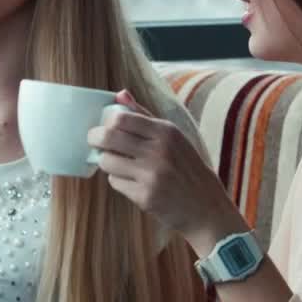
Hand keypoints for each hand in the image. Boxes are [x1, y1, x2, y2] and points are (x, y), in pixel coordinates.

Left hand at [88, 90, 247, 250]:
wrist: (206, 206)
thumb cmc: (186, 167)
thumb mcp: (174, 137)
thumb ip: (145, 115)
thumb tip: (120, 94)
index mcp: (167, 132)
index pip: (122, 118)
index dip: (107, 122)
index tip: (105, 127)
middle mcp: (159, 151)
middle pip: (107, 137)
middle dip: (95, 139)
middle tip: (95, 142)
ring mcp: (151, 176)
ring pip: (107, 161)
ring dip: (107, 162)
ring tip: (118, 164)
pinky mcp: (145, 197)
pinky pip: (115, 182)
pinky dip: (119, 181)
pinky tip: (132, 181)